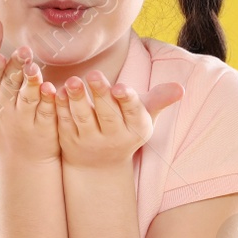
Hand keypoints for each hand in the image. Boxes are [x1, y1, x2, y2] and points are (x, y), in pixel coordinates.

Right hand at [0, 16, 59, 163]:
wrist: (21, 160)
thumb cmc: (5, 114)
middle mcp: (2, 106)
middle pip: (8, 85)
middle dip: (15, 70)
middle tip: (24, 53)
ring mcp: (21, 118)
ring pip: (26, 97)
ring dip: (31, 82)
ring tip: (34, 69)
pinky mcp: (41, 128)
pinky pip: (45, 112)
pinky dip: (48, 101)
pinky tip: (52, 90)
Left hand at [55, 68, 183, 169]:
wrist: (100, 164)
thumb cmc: (126, 128)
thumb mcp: (145, 117)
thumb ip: (159, 100)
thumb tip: (180, 88)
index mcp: (135, 129)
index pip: (132, 113)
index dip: (127, 100)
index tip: (121, 87)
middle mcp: (114, 138)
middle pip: (107, 115)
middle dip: (100, 95)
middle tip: (93, 74)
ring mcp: (90, 141)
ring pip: (83, 119)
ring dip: (77, 100)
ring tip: (72, 81)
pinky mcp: (69, 141)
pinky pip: (65, 123)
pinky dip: (60, 108)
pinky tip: (56, 92)